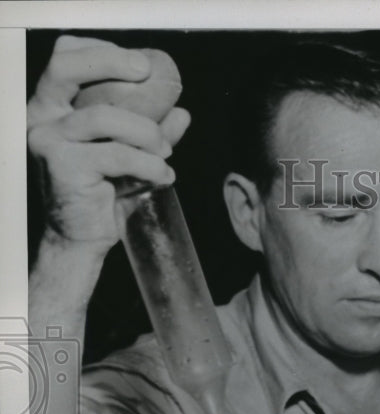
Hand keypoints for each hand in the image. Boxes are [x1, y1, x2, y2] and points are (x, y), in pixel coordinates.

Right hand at [27, 35, 189, 250]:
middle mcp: (41, 116)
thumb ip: (152, 132)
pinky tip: (164, 176)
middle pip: (67, 66)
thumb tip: (181, 111)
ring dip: (146, 132)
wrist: (82, 239)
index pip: (66, 57)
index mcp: (52, 106)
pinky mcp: (62, 165)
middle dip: (110, 62)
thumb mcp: (131, 156)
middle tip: (148, 75)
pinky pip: (116, 154)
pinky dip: (148, 164)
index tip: (142, 64)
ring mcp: (48, 139)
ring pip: (104, 117)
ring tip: (166, 152)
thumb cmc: (103, 194)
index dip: (102, 52)